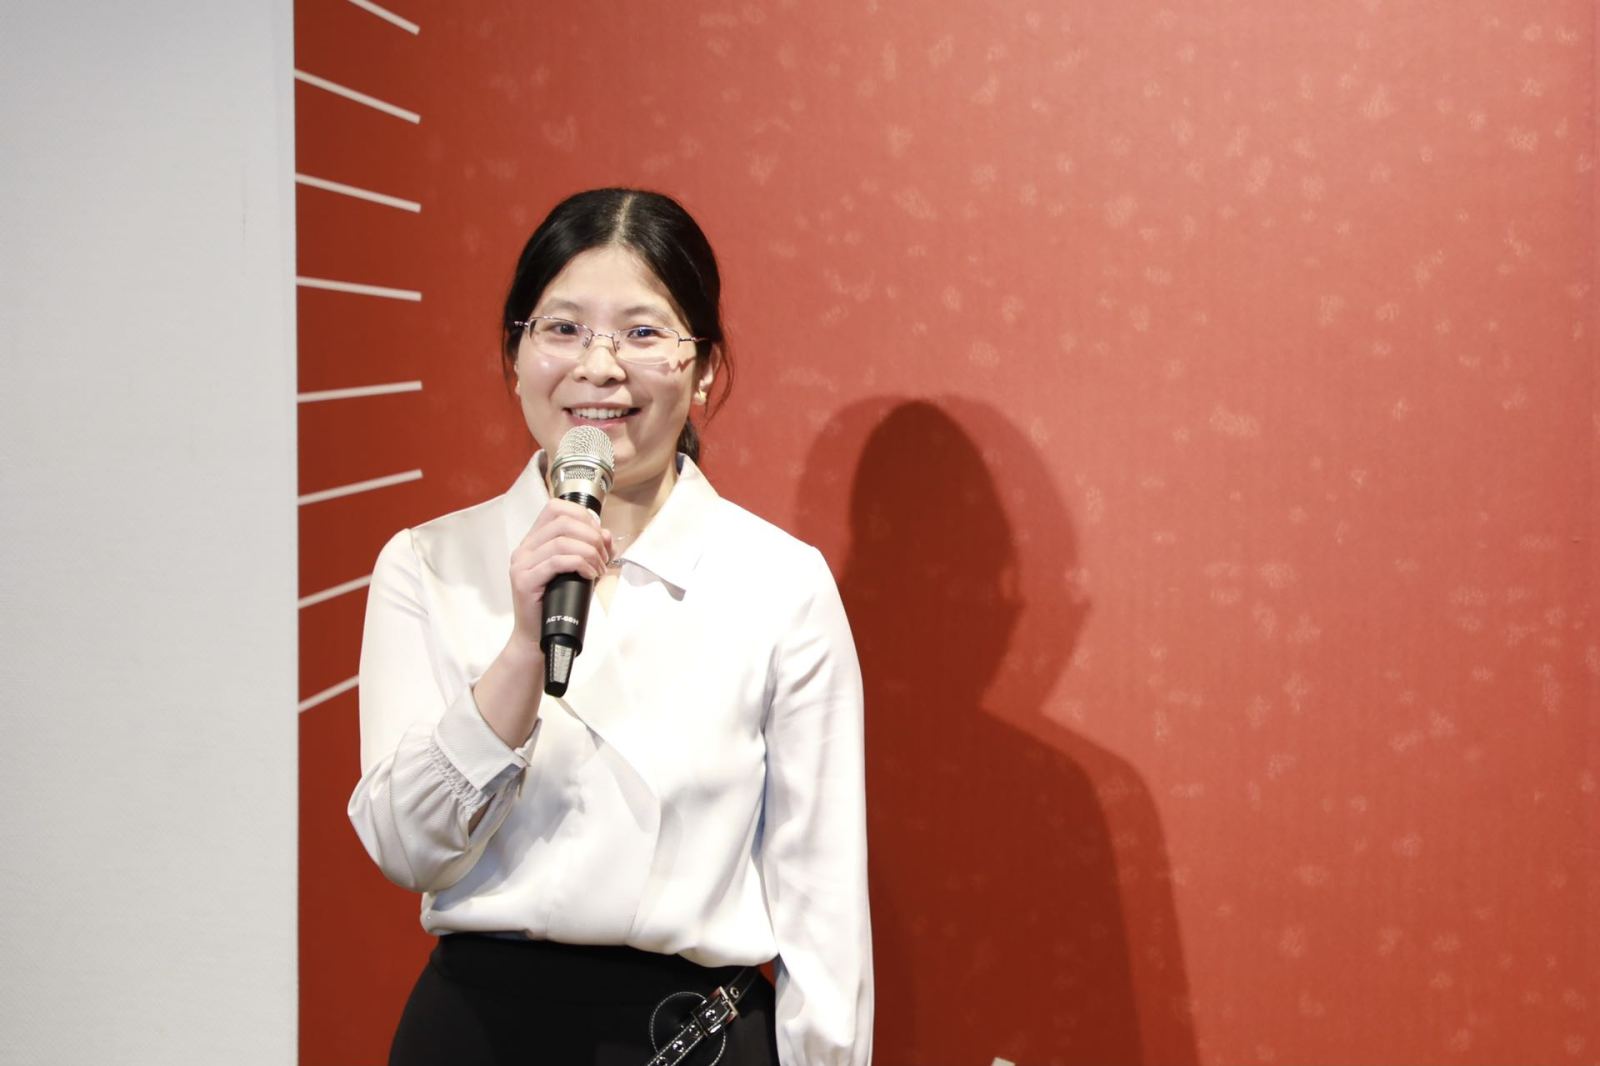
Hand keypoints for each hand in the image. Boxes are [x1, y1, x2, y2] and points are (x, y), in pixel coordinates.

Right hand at [507, 500, 613, 650]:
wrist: (537, 637)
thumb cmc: (557, 605)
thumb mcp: (579, 572)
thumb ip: (592, 551)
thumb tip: (606, 535)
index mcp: (534, 541)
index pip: (555, 508)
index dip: (582, 516)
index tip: (598, 535)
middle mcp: (524, 549)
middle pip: (562, 522)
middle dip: (591, 536)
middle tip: (603, 557)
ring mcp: (521, 564)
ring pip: (561, 541)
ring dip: (589, 552)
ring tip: (598, 569)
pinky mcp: (524, 581)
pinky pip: (557, 562)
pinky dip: (580, 564)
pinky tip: (589, 575)